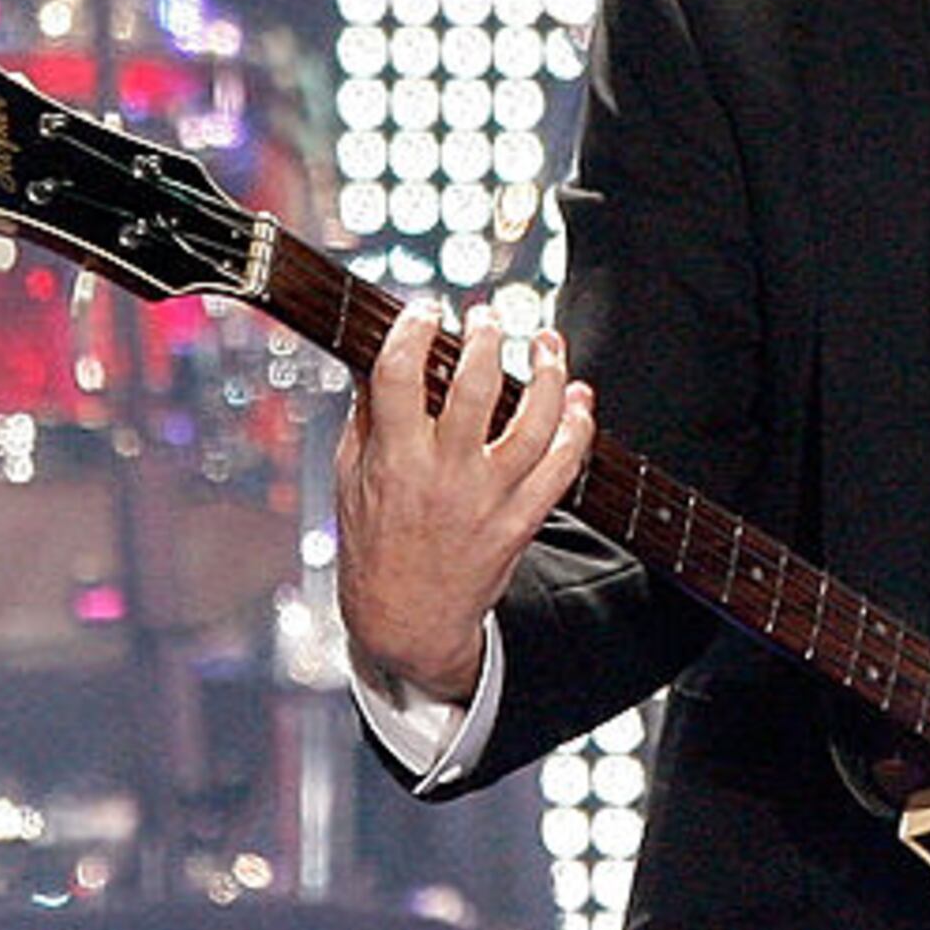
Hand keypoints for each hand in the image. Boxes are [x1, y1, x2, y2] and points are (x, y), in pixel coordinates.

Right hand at [332, 305, 594, 703]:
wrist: (405, 620)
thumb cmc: (373, 542)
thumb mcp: (351, 477)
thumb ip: (366, 416)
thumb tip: (379, 354)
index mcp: (392, 459)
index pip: (398, 375)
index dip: (412, 330)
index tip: (425, 309)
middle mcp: (443, 476)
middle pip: (476, 388)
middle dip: (487, 339)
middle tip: (488, 317)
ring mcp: (488, 499)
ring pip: (535, 421)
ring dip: (549, 372)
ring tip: (546, 342)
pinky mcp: (521, 521)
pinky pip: (563, 467)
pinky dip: (578, 427)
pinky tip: (577, 399)